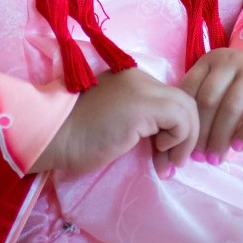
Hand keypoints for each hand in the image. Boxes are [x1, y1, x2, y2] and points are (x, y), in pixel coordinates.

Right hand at [28, 67, 198, 178]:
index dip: (174, 128)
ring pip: (188, 108)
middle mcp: (141, 78)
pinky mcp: (144, 104)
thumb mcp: (117, 121)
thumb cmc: (77, 136)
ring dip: (185, 141)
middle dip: (185, 136)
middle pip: (185, 101)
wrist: (55, 135)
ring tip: (166, 164)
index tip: (163, 155)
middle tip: (169, 164)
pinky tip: (158, 153)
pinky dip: (178, 139)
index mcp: (133, 79)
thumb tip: (165, 137)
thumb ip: (140, 119)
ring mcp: (143, 88)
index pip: (171, 98)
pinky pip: (181, 119)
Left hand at [179, 48, 242, 163]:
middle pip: (209, 98)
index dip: (185, 119)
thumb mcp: (218, 94)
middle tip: (199, 157)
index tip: (182, 144)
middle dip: (201, 131)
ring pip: (231, 106)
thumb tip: (176, 142)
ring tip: (215, 158)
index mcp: (212, 60)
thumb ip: (199, 108)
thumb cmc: (242, 98)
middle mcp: (232, 61)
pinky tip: (238, 148)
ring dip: (220, 137)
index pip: (191, 88)